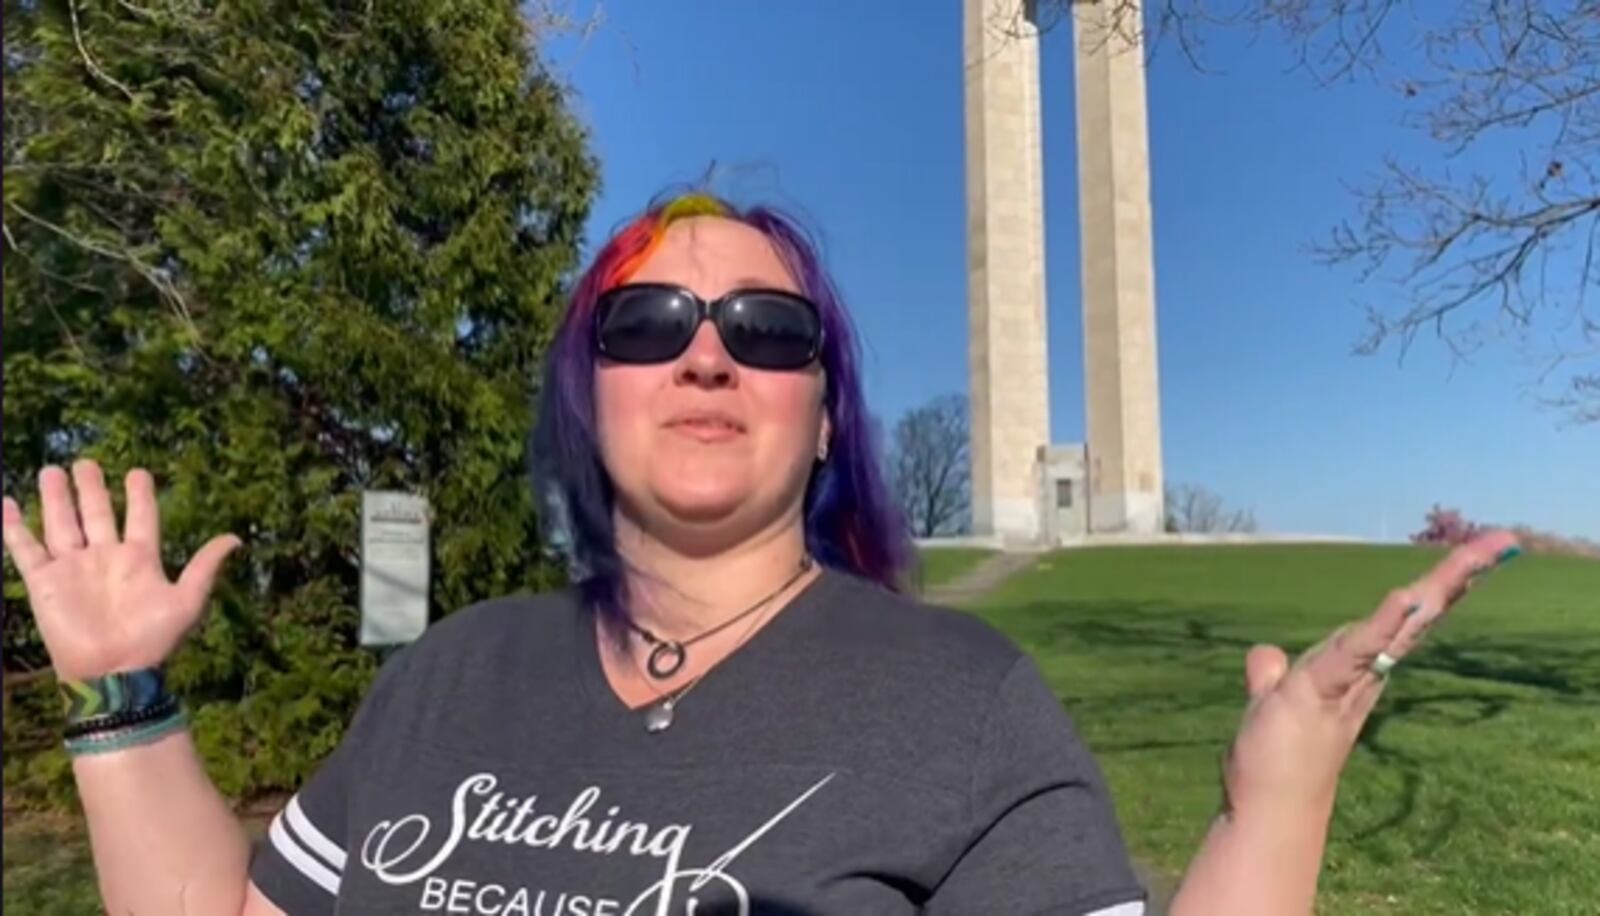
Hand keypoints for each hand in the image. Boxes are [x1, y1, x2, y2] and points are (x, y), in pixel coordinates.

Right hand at [1, 459, 240, 680]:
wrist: (113, 672)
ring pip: (62, 524)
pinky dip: (14, 528)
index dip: (139, 495)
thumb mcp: (187, 600)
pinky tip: (6, 503)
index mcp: (139, 558)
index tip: (138, 472)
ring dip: (56, 499)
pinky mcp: (45, 582)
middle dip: (90, 489)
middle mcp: (105, 557)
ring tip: (52, 471)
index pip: (139, 517)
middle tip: (85, 462)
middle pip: (96, 514)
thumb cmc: (152, 639)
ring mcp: (73, 568)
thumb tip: (237, 538)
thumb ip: (205, 566)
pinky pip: (25, 550)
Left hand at [1220, 530, 1520, 823]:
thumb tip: (1264, 656)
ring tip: (1473, 559)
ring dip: (1434, 589)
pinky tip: (1404, 598)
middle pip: (1418, 614)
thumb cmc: (1275, 760)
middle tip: (1504, 540)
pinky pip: (1356, 650)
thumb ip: (1270, 674)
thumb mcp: (1272, 702)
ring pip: (1399, 626)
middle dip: (1457, 575)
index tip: (1476, 555)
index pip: (1404, 616)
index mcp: (1357, 667)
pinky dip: (1381, 625)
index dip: (1437, 585)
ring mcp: (1346, 680)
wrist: (1267, 809)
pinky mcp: (1320, 689)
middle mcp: (1363, 672)